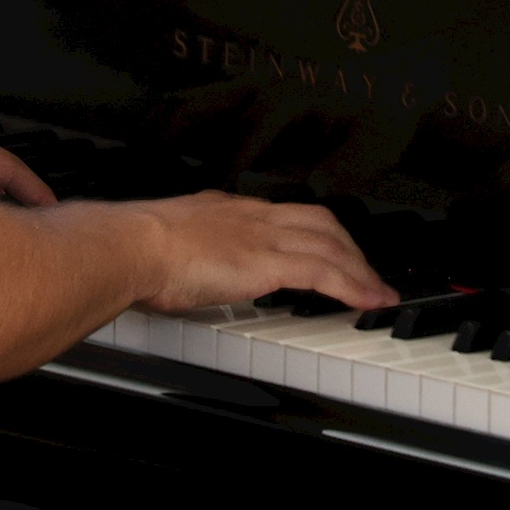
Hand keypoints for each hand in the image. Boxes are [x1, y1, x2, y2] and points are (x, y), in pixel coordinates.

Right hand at [133, 193, 397, 313]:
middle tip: (364, 270)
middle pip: (320, 222)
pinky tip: (369, 299)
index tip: (326, 247)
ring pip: (331, 245)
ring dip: (360, 269)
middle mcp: (253, 217)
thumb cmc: (133, 249)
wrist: (131, 245)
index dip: (313, 231)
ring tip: (378, 291)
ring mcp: (264, 237)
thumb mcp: (166, 242)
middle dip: (348, 246)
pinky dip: (354, 286)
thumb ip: (183, 251)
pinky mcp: (268, 262)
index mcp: (228, 210)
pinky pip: (325, 272)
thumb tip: (178, 269)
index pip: (285, 214)